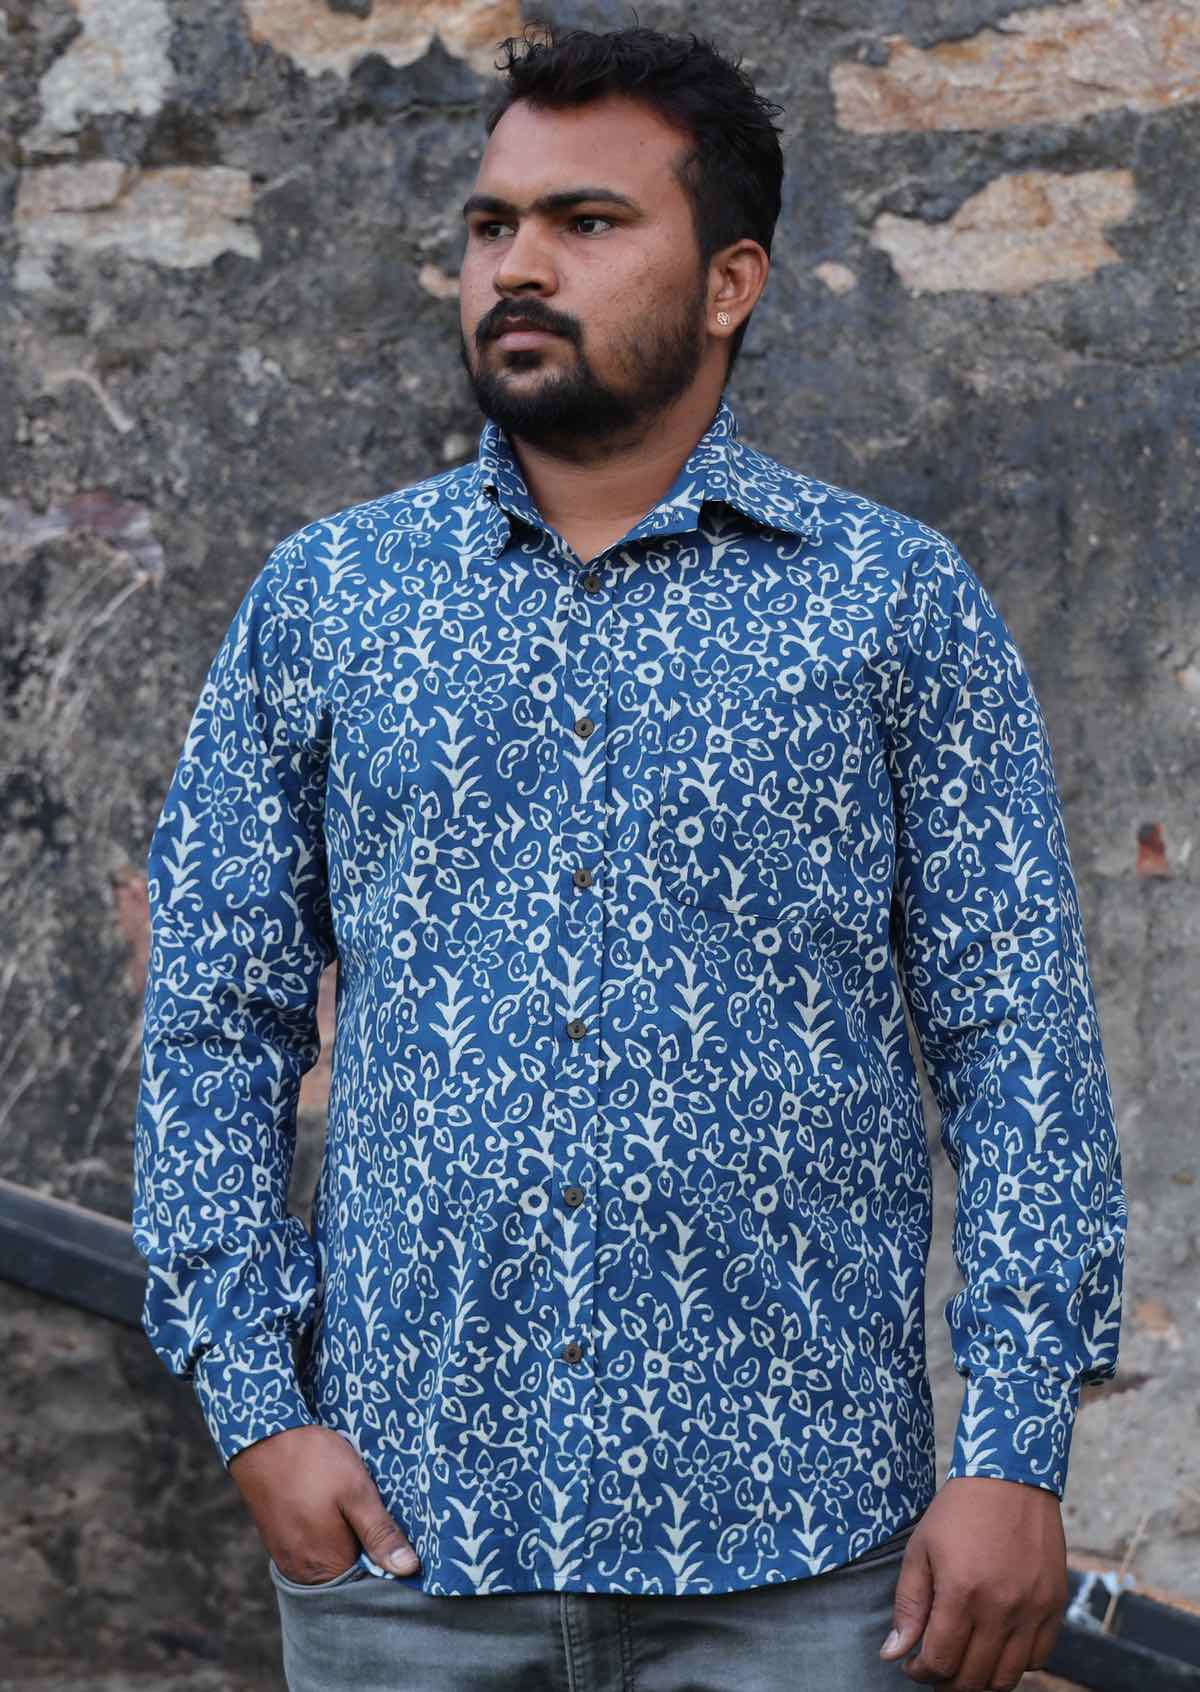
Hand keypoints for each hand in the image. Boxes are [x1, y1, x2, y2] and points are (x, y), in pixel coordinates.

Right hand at [229, 1425, 420, 1581]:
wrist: (263, 1437)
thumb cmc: (313, 1462)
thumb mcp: (356, 1492)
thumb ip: (380, 1534)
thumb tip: (410, 1569)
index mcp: (325, 1567)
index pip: (368, 1583)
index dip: (388, 1563)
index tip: (404, 1540)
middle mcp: (302, 1573)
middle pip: (348, 1574)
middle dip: (367, 1553)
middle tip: (382, 1519)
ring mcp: (287, 1558)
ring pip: (330, 1561)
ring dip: (348, 1542)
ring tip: (358, 1513)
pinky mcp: (279, 1542)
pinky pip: (312, 1550)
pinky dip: (328, 1537)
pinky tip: (336, 1512)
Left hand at [879, 1475, 1068, 1689]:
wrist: (1010, 1478)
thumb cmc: (958, 1512)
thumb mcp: (921, 1549)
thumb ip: (908, 1605)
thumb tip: (893, 1654)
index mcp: (961, 1591)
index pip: (940, 1660)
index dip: (921, 1672)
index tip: (913, 1666)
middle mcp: (1000, 1607)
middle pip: (973, 1677)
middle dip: (947, 1682)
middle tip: (936, 1669)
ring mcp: (1032, 1609)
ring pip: (1007, 1677)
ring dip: (981, 1679)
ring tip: (965, 1664)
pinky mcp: (1054, 1605)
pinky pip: (1039, 1658)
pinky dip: (1016, 1663)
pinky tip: (997, 1646)